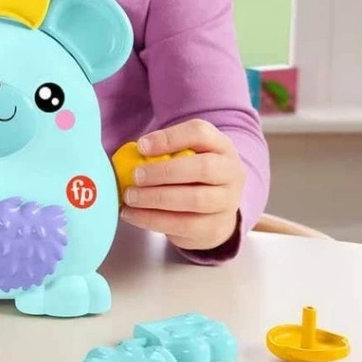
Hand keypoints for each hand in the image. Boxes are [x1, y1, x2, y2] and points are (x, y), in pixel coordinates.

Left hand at [120, 119, 244, 250]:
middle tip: (135, 176)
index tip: (141, 146)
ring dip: (156, 198)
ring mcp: (227, 202)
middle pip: (203, 168)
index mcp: (221, 146)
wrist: (216, 211)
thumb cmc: (191, 177)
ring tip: (130, 197)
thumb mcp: (185, 156)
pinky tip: (132, 215)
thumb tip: (130, 153)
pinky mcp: (215, 228)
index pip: (201, 133)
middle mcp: (231, 172)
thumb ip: (163, 151)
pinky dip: (152, 220)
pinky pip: (183, 225)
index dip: (170, 138)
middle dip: (164, 172)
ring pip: (195, 200)